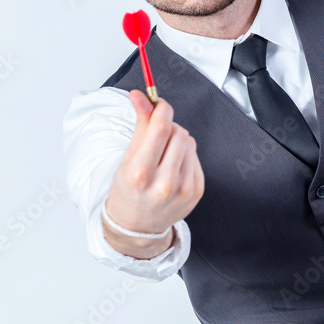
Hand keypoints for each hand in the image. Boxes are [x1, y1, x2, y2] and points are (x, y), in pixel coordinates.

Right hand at [104, 90, 204, 248]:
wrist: (137, 226)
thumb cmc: (128, 191)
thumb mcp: (126, 159)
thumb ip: (139, 125)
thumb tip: (141, 97)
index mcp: (140, 173)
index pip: (160, 128)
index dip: (162, 109)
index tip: (158, 104)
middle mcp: (163, 183)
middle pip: (178, 132)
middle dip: (168, 126)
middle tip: (158, 134)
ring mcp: (183, 189)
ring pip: (189, 142)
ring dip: (178, 140)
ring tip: (164, 154)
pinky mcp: (197, 191)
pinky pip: (196, 157)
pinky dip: (186, 155)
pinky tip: (173, 166)